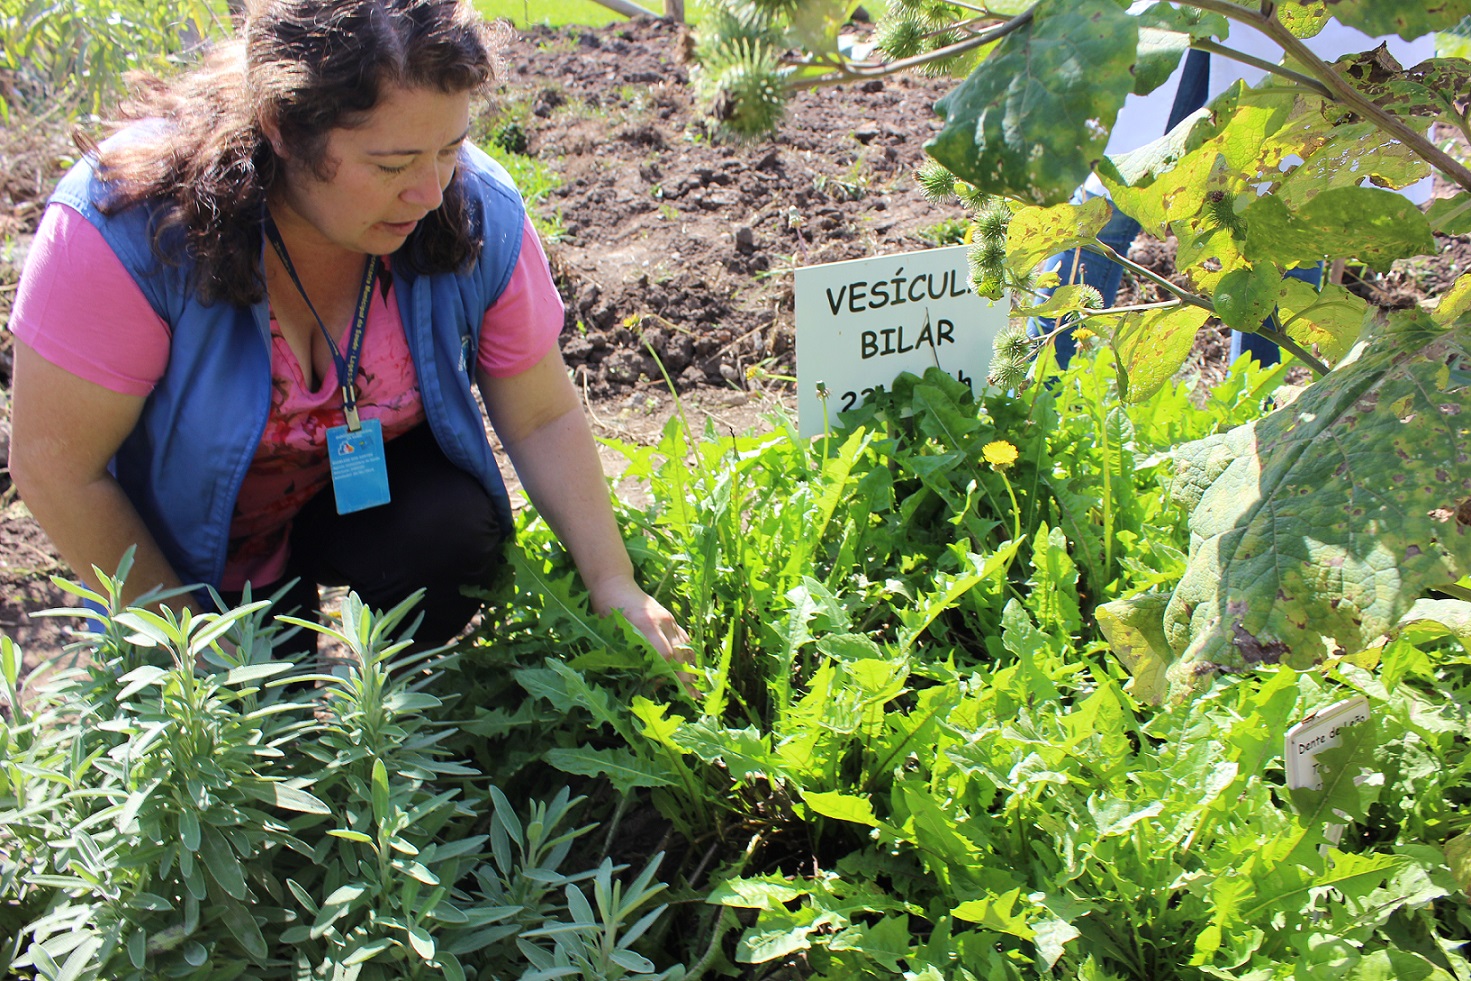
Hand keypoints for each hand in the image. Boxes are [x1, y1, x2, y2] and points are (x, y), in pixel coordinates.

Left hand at [588, 575, 695, 692]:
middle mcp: (663, 622)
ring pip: (685, 646)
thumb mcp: (611, 631)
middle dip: (685, 677)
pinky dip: (688, 654)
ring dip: (690, 667)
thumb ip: (626, 651)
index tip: (660, 687)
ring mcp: (669, 619)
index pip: (664, 655)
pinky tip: (690, 667)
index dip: (664, 674)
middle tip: (692, 697)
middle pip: (680, 653)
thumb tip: (637, 677)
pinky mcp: (671, 619)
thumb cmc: (608, 609)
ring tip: (695, 688)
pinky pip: (684, 638)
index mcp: (646, 624)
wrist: (615, 583)